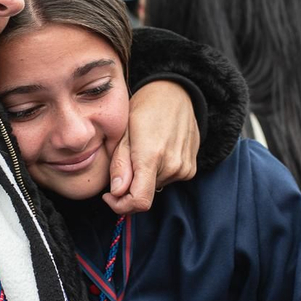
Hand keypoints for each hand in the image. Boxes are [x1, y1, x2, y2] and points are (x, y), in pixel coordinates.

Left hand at [106, 80, 197, 213]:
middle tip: (126, 160)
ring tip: (143, 150)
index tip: (110, 196)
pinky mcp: (191, 168)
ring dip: (144, 177)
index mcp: (151, 156)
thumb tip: (116, 192)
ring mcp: (184, 168)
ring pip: (155, 187)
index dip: (121, 206)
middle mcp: (172, 165)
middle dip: (130, 185)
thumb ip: (119, 164)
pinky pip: (168, 180)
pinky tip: (157, 151)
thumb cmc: (144, 109)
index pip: (140, 201)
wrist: (175, 94)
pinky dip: (158, 172)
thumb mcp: (122, 132)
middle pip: (145, 194)